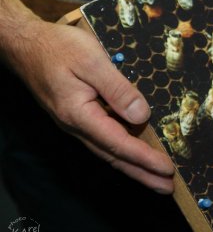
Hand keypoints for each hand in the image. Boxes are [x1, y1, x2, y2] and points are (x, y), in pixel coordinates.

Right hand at [8, 19, 174, 192]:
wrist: (26, 44)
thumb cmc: (58, 48)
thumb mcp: (92, 61)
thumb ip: (118, 89)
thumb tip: (142, 116)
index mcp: (79, 115)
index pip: (118, 144)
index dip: (144, 158)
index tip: (167, 169)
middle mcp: (77, 125)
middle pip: (114, 157)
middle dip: (142, 174)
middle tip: (168, 187)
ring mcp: (76, 123)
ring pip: (109, 151)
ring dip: (134, 166)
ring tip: (157, 178)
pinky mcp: (79, 116)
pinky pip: (104, 139)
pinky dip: (122, 151)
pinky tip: (135, 154)